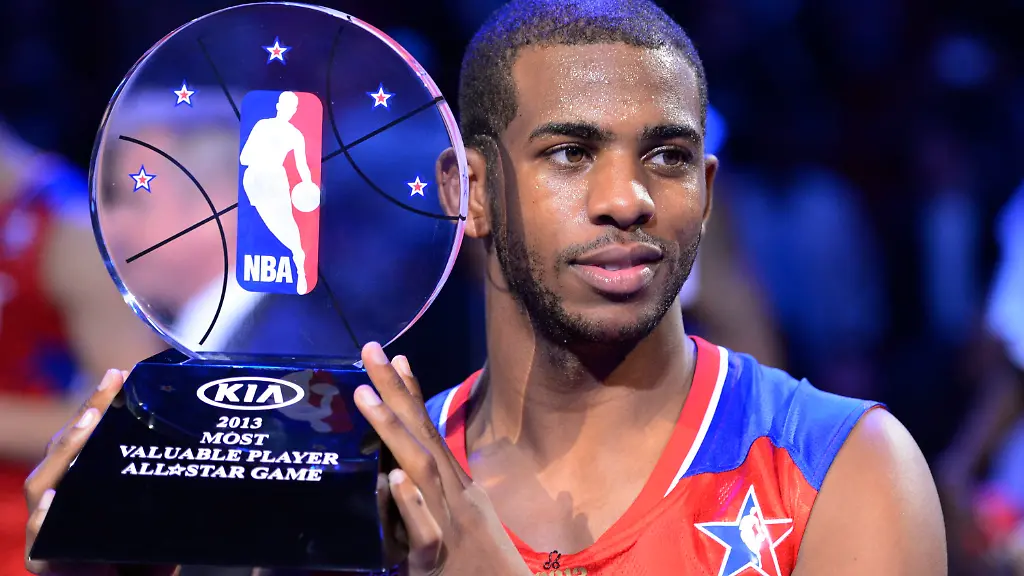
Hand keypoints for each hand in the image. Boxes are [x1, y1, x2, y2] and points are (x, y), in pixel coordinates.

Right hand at [23, 368, 175, 575]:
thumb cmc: (151, 555)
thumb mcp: (167, 513)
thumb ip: (172, 482)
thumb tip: (210, 435)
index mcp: (90, 482)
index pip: (89, 436)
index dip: (101, 403)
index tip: (122, 374)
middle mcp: (64, 498)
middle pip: (65, 449)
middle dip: (86, 414)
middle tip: (109, 386)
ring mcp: (50, 527)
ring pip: (44, 482)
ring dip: (65, 450)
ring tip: (87, 423)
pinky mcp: (45, 559)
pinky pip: (40, 534)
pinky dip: (44, 517)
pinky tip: (52, 498)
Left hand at [355, 343, 530, 575]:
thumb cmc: (487, 570)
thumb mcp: (468, 526)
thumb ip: (439, 501)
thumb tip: (401, 478)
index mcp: (460, 489)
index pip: (430, 433)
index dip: (411, 395)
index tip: (395, 357)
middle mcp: (457, 497)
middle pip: (422, 436)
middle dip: (395, 391)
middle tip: (369, 350)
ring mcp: (450, 526)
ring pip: (421, 470)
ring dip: (394, 430)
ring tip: (365, 396)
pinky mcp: (439, 562)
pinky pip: (425, 531)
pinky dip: (412, 504)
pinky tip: (395, 479)